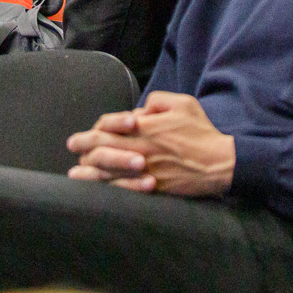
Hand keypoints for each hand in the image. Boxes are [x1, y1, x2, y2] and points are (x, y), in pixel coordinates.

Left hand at [66, 92, 235, 196]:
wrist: (220, 163)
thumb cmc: (202, 132)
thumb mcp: (183, 104)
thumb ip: (157, 101)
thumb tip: (139, 111)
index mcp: (145, 127)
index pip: (109, 125)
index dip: (94, 129)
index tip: (83, 134)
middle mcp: (140, 148)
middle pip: (101, 147)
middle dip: (82, 146)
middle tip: (72, 146)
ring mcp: (143, 170)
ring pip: (106, 171)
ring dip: (87, 171)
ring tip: (75, 172)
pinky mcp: (151, 188)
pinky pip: (121, 189)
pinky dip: (106, 189)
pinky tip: (97, 190)